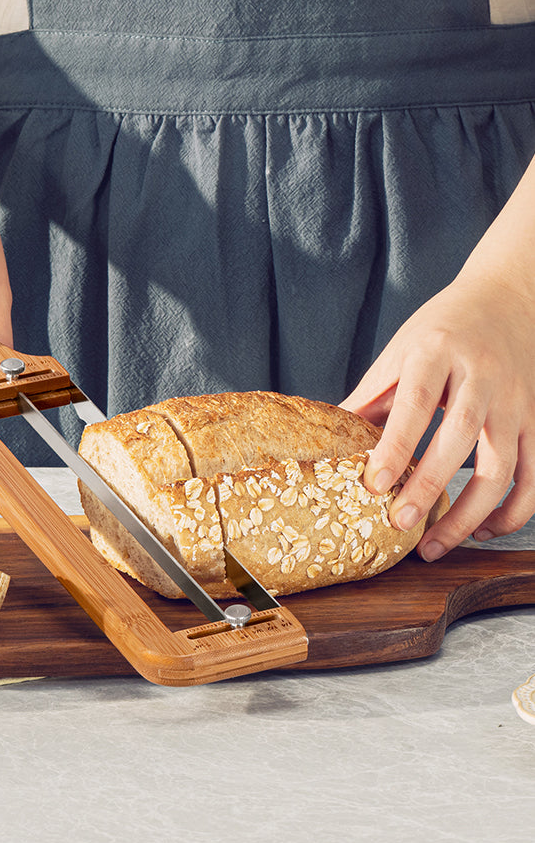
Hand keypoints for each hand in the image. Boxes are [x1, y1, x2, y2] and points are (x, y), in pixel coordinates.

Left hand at [341, 270, 534, 560]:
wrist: (507, 297)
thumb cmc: (441, 330)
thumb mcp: (400, 352)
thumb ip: (369, 398)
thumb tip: (328, 446)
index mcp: (437, 351)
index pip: (415, 402)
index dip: (395, 446)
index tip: (373, 484)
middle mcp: (482, 374)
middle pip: (460, 436)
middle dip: (429, 485)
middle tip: (400, 524)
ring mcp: (516, 398)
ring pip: (502, 464)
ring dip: (470, 512)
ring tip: (435, 545)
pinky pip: (534, 474)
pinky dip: (512, 510)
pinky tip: (482, 529)